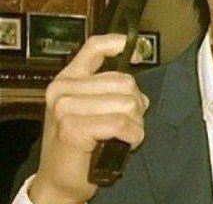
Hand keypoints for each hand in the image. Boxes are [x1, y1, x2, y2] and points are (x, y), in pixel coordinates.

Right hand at [29, 34, 149, 203]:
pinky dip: (131, 136)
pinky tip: (122, 145)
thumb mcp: (91, 109)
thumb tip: (137, 79)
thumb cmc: (81, 146)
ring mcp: (66, 106)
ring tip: (121, 136)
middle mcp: (63, 88)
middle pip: (125, 81)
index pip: (94, 47)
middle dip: (136, 106)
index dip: (119, 44)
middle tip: (125, 125)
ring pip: (128, 102)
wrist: (59, 182)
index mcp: (67, 79)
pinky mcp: (73, 126)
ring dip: (135, 124)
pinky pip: (121, 123)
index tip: (140, 52)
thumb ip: (108, 89)